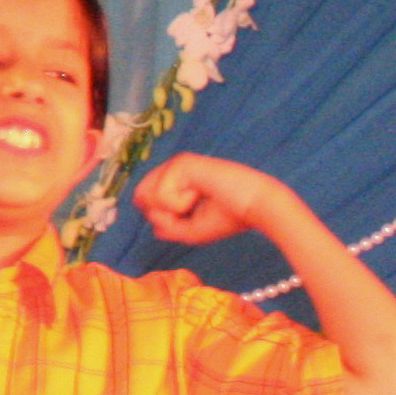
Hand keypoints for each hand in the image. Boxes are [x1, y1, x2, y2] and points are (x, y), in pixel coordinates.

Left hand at [132, 153, 282, 246]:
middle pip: (140, 197)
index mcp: (176, 180)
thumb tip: (153, 218)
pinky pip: (162, 196)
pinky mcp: (181, 164)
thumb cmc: (229, 217)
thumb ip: (166, 226)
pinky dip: (181, 205)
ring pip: (147, 196)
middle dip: (163, 215)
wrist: (256, 206)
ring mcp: (176, 164)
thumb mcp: (190, 230)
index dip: (161, 218)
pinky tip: (201, 194)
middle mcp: (173, 168)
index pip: (144, 199)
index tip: (190, 216)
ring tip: (198, 200)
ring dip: (172, 211)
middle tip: (192, 210)